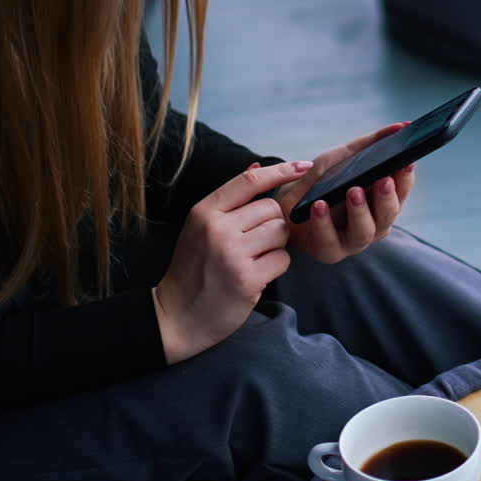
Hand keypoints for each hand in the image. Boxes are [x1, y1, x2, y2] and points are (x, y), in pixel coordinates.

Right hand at [152, 161, 305, 363]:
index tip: (303, 166)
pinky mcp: (247, 278)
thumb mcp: (200, 227)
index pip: (249, 181)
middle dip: (272, 223)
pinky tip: (257, 275)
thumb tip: (258, 165)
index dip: (280, 171)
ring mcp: (232, 253)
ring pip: (280, 232)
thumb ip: (229, 199)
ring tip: (255, 258)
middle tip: (255, 243)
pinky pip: (282, 259)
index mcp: (205, 211)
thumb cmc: (193, 268)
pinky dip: (275, 267)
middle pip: (272, 208)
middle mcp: (218, 228)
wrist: (177, 315)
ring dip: (276, 245)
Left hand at [276, 125, 415, 263]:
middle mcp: (373, 224)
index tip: (406, 162)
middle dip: (386, 197)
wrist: (287, 202)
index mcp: (381, 202)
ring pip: (365, 232)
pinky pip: (329, 240)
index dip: (406, 178)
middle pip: (388, 215)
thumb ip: (371, 143)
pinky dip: (324, 223)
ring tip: (353, 191)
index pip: (401, 191)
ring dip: (360, 211)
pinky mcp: (329, 251)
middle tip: (383, 179)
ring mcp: (352, 241)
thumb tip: (402, 125)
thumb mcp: (343, 157)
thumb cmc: (321, 181)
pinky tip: (319, 206)